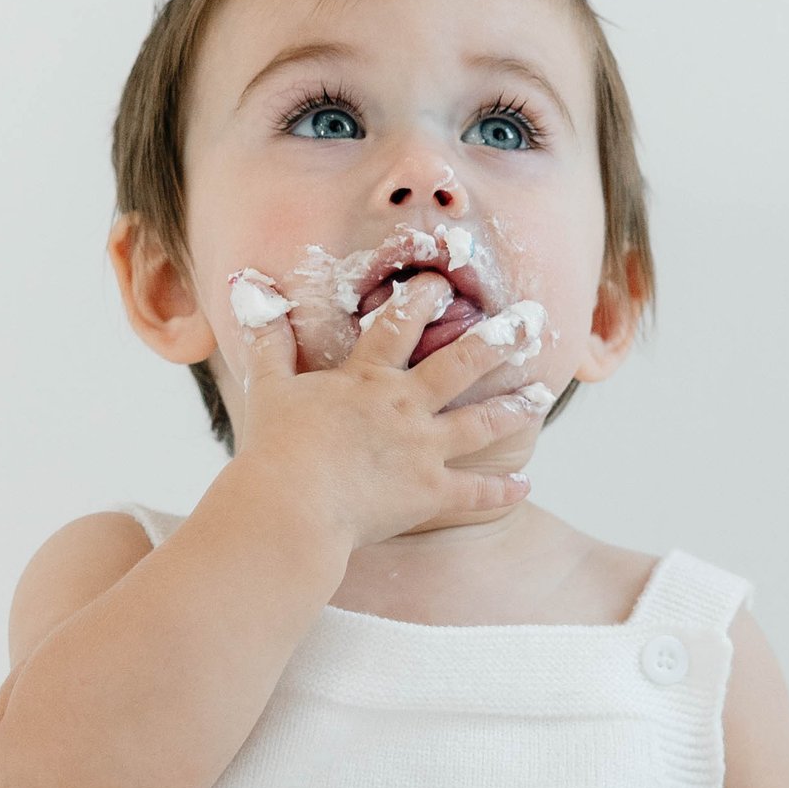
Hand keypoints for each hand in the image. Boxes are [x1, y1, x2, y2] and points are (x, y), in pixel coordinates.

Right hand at [234, 273, 548, 553]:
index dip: (421, 299)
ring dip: (516, 407)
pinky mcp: (430, 494)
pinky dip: (500, 490)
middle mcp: (404, 406)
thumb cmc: (275, 449)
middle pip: (461, 363)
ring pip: (482, 422)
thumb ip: (265, 337)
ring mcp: (423, 450)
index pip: (400, 325)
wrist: (292, 507)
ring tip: (543, 395)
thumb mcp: (268, 386)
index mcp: (368, 378)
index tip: (443, 281)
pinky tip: (525, 485)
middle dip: (499, 338)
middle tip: (531, 319)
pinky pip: (474, 492)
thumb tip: (244, 284)